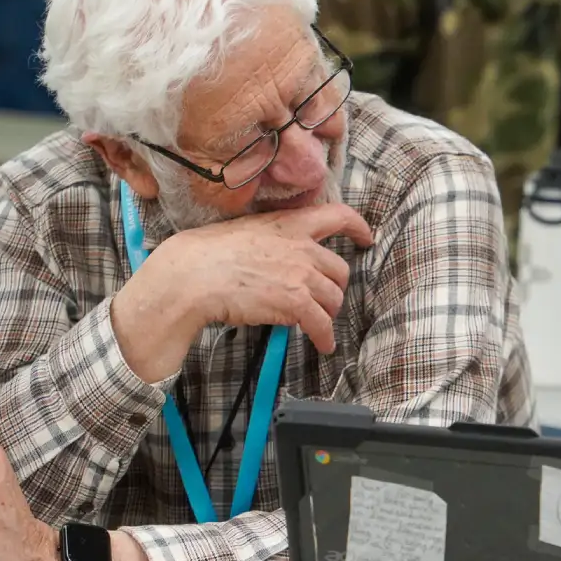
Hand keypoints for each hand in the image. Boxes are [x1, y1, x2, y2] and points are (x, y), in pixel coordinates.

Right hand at [112, 202, 374, 381]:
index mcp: (291, 223)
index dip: (358, 226)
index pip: (338, 215)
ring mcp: (301, 274)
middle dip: (334, 287)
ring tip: (319, 324)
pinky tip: (324, 345)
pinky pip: (322, 324)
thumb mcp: (250, 230)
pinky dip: (326, 337)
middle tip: (324, 299)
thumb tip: (285, 259)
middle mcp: (302, 246)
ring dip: (328, 313)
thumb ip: (276, 239)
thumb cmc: (210, 254)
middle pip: (339, 269)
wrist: (194, 274)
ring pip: (334, 298)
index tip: (366, 237)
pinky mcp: (296, 302)